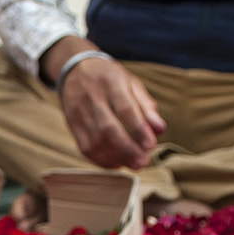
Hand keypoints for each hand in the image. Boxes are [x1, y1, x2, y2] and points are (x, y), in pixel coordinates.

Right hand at [46, 40, 165, 169]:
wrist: (75, 70)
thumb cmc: (110, 79)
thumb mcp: (131, 83)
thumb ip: (146, 106)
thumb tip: (161, 129)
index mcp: (112, 83)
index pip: (125, 109)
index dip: (138, 130)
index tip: (150, 146)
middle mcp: (93, 97)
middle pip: (108, 128)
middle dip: (127, 149)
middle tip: (142, 162)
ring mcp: (79, 112)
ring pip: (95, 141)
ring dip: (115, 158)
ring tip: (132, 164)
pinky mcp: (72, 124)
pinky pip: (85, 148)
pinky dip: (101, 160)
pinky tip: (116, 163)